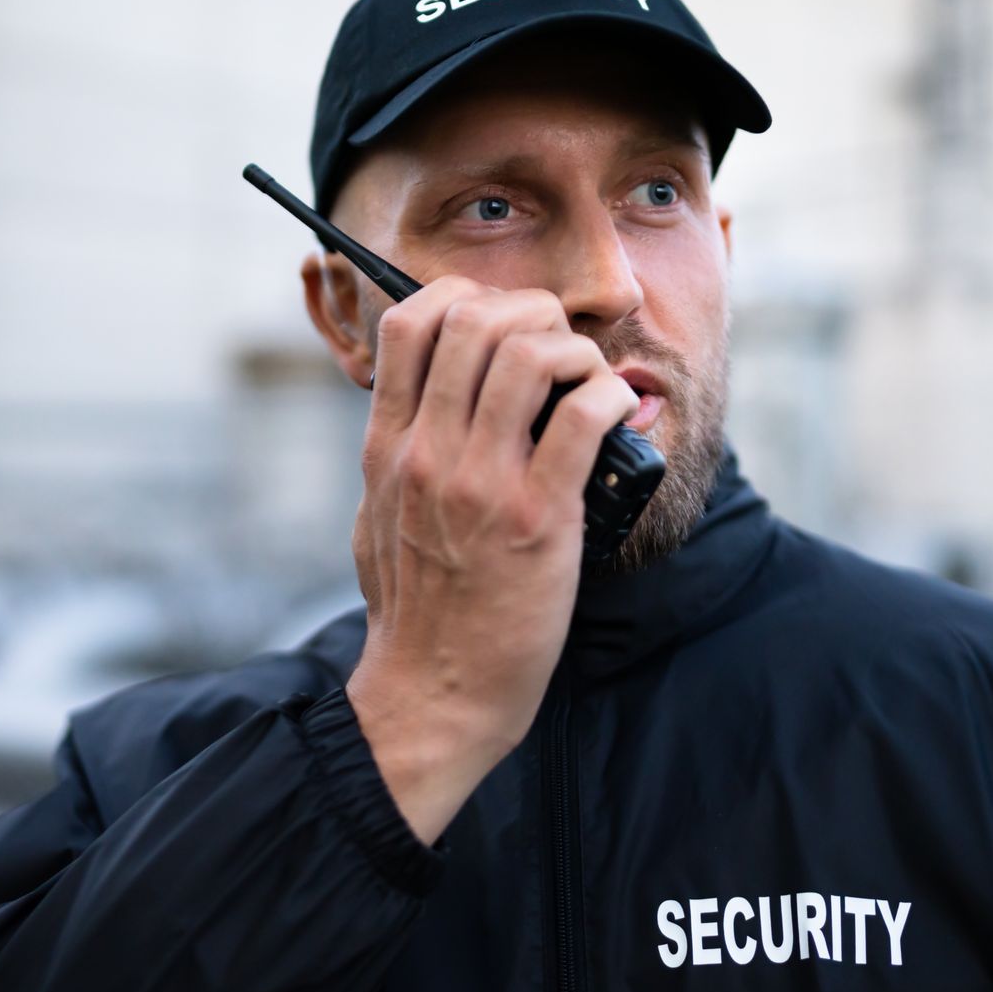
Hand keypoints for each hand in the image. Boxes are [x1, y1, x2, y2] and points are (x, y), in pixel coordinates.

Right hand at [343, 275, 638, 843]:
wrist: (435, 694)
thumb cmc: (416, 612)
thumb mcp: (377, 518)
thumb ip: (396, 458)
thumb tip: (418, 411)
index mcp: (388, 448)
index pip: (409, 323)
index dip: (463, 297)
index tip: (498, 321)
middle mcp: (429, 453)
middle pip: (475, 319)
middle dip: (531, 313)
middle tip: (558, 349)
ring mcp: (481, 483)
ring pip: (531, 354)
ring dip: (574, 350)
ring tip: (588, 381)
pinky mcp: (538, 518)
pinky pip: (583, 416)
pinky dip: (610, 397)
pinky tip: (615, 414)